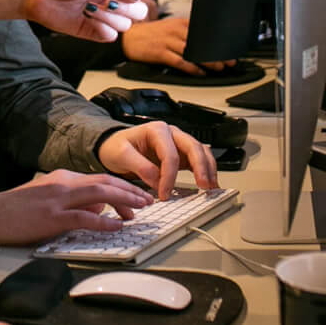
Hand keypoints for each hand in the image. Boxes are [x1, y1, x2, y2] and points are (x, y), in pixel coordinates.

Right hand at [0, 169, 153, 245]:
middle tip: (147, 200)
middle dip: (130, 190)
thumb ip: (73, 201)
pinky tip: (116, 226)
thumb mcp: (47, 197)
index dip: (123, 186)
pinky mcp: (52, 218)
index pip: (100, 178)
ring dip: (124, 201)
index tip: (137, 195)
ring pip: (99, 195)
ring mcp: (58, 200)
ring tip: (140, 210)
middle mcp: (63, 183)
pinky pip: (85, 218)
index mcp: (62, 178)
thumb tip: (98, 210)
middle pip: (105, 182)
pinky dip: (104, 222)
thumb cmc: (16, 209)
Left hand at [25, 0, 193, 41]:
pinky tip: (84, 19)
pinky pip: (110, 37)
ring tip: (87, 8)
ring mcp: (106, 18)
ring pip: (126, 26)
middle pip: (140, 12)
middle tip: (101, 1)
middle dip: (125, 9)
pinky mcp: (94, 33)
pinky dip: (100, 29)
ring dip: (109, 18)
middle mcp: (115, 1)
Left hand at [97, 121, 218, 198]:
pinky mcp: (181, 155)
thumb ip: (139, 165)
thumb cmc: (116, 147)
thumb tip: (156, 179)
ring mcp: (178, 143)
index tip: (164, 194)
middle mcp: (171, 134)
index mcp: (156, 130)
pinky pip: (200, 160)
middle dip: (201, 167)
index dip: (169, 176)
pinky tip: (210, 185)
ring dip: (209, 169)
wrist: (114, 147)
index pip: (170, 154)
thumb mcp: (120, 154)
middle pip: (193, 148)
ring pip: (201, 152)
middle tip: (204, 186)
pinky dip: (207, 171)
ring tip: (211, 187)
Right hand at [120, 15, 234, 73]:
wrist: (128, 37)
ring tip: (219, 68)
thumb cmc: (150, 35)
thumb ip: (187, 33)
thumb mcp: (170, 27)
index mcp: (180, 23)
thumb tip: (205, 44)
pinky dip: (192, 68)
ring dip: (208, 61)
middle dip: (217, 53)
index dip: (218, 41)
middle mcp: (175, 30)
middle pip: (201, 42)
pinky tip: (200, 72)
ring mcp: (167, 41)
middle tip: (230, 61)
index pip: (204, 31)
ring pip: (193, 52)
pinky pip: (180, 61)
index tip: (229, 49)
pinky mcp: (160, 52)